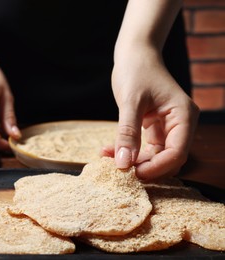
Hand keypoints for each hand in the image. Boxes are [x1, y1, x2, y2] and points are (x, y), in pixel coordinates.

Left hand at [105, 46, 199, 179]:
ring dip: (133, 161)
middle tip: (117, 169)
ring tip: (107, 158)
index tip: (131, 173)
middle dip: (144, 167)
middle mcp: (180, 124)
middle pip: (168, 159)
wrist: (134, 54)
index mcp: (184, 116)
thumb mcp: (130, 102)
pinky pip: (144, 148)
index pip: (177, 153)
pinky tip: (108, 150)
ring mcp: (168, 127)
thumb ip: (127, 133)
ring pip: (155, 156)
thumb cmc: (137, 71)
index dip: (156, 167)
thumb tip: (123, 164)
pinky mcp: (155, 128)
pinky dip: (128, 151)